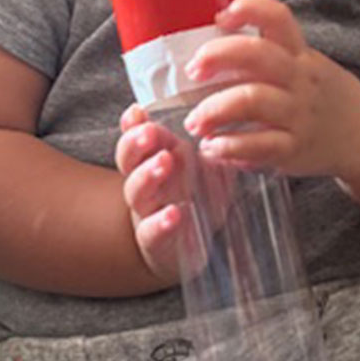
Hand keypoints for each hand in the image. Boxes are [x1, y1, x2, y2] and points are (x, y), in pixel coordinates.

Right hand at [115, 104, 206, 284]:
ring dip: (147, 175)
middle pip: (129, 160)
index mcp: (154, 159)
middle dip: (135, 143)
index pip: (136, 138)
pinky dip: (160, 223)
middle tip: (149, 131)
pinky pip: (151, 232)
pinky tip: (174, 213)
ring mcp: (147, 212)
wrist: (188, 248)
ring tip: (164, 162)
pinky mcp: (156, 241)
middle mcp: (145, 183)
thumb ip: (214, 148)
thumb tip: (230, 124)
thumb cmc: (196, 198)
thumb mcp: (207, 169)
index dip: (132, 125)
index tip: (137, 111)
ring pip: (136, 192)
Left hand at [180, 0, 359, 179]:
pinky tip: (213, 148)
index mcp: (299, 53)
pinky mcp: (295, 149)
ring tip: (195, 122)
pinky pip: (260, 145)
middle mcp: (300, 78)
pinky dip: (230, 147)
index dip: (248, 9)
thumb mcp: (304, 65)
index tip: (221, 16)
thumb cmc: (321, 96)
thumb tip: (208, 48)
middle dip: (216, 56)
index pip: (278, 17)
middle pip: (257, 54)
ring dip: (214, 109)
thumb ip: (265, 56)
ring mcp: (298, 114)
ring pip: (252, 100)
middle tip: (192, 70)